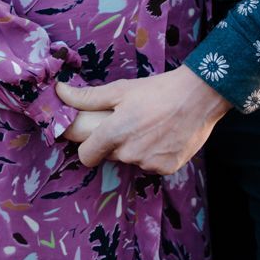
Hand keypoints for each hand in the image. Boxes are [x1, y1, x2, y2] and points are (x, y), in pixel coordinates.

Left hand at [55, 65, 232, 174]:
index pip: (86, 155)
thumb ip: (88, 97)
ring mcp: (148, 163)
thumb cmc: (158, 90)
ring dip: (135, 148)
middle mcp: (129, 153)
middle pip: (110, 155)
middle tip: (130, 121)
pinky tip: (164, 136)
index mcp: (114, 133)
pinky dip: (154, 154)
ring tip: (151, 126)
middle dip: (114, 142)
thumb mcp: (121, 90)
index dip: (87, 146)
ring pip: (131, 160)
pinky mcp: (166, 169)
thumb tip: (59, 92)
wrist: (199, 97)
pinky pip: (150, 165)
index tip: (94, 136)